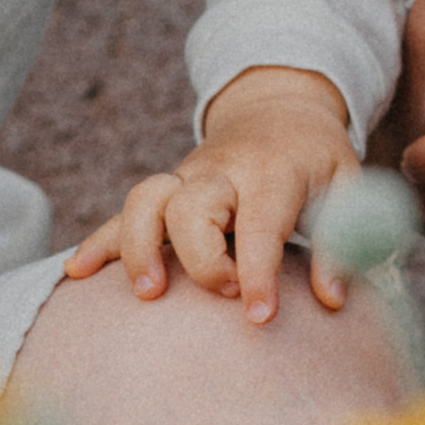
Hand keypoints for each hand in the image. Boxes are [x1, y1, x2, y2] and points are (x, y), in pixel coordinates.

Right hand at [66, 70, 358, 322]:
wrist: (277, 107)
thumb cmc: (315, 157)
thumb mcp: (348, 184)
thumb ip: (343, 240)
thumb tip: (333, 300)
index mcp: (272, 171)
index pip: (260, 221)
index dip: (257, 270)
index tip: (258, 316)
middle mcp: (221, 171)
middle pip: (191, 206)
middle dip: (199, 257)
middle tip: (221, 292)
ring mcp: (186, 177)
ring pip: (146, 200)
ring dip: (138, 246)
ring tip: (146, 294)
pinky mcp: (165, 191)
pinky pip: (122, 213)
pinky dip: (98, 240)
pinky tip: (77, 273)